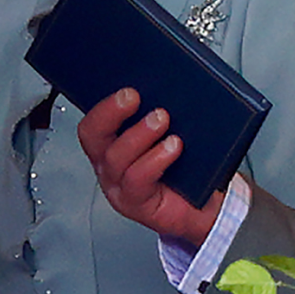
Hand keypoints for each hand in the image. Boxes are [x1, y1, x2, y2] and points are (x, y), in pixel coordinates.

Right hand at [75, 88, 223, 245]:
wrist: (201, 207)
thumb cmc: (183, 170)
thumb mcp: (168, 134)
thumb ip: (157, 114)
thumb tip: (165, 86)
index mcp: (111, 144)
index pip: (93, 122)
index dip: (104, 105)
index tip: (127, 89)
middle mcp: (109, 165)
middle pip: (93, 136)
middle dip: (111, 112)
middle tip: (134, 97)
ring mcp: (119, 186)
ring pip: (116, 157)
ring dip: (139, 134)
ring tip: (162, 120)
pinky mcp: (135, 204)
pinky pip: (137, 179)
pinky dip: (156, 159)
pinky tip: (173, 147)